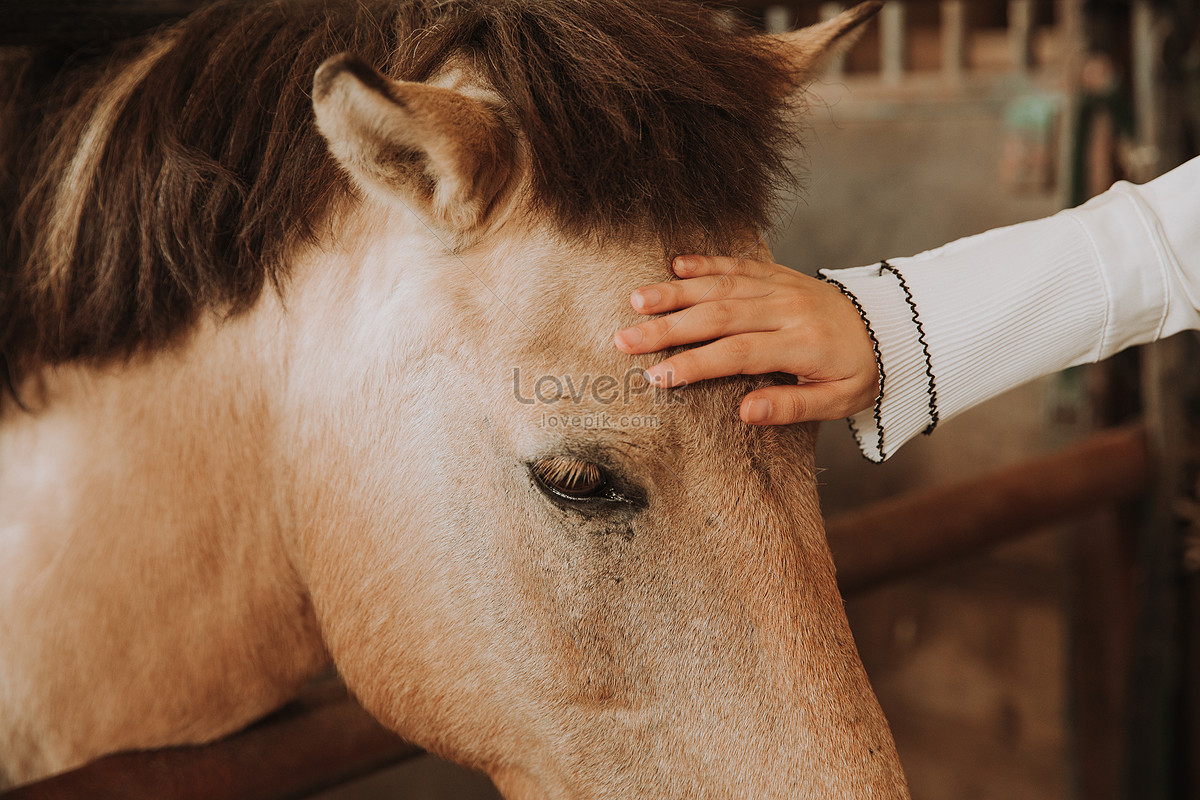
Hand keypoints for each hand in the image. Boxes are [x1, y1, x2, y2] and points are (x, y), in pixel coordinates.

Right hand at [613, 255, 878, 423]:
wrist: (892, 328)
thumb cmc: (861, 372)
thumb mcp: (837, 401)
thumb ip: (791, 405)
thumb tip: (746, 411)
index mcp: (801, 344)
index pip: (737, 354)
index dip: (694, 365)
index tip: (657, 378)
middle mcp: (786, 310)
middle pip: (719, 316)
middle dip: (668, 327)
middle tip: (625, 339)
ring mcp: (781, 287)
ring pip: (722, 286)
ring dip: (677, 292)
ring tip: (637, 300)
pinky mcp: (779, 275)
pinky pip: (739, 265)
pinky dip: (707, 263)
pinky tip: (676, 266)